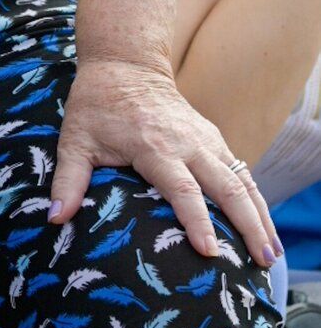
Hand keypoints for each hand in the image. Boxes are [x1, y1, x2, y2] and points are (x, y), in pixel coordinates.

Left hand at [50, 56, 280, 267]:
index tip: (211, 252)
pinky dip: (257, 199)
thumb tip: (54, 218)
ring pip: (242, 179)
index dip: (196, 221)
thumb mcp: (74, 139)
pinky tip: (265, 227)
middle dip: (248, 226)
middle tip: (262, 263)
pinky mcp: (212, 137)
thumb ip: (68, 180)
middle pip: (227, 187)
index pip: (182, 189)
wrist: (124, 63)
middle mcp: (186, 142)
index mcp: (154, 145)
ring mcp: (204, 138)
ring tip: (272, 255)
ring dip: (260, 216)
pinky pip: (241, 170)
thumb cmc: (95, 105)